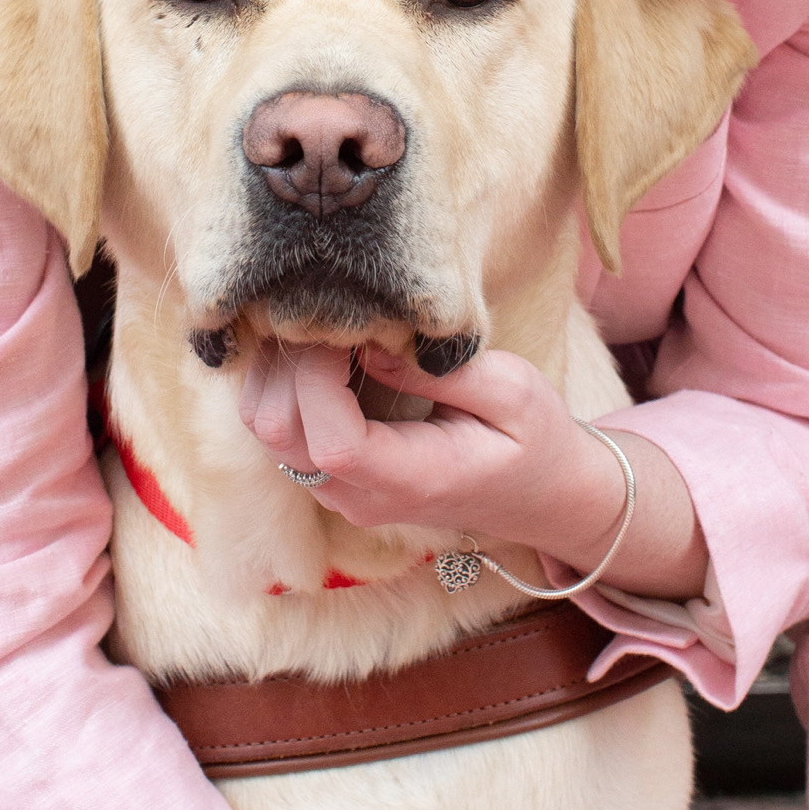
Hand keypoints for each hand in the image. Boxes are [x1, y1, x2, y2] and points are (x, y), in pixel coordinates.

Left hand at [239, 338, 707, 594]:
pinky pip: (281, 430)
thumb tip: (368, 342)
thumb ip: (438, 371)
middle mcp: (361, 497)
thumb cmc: (536, 439)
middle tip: (329, 312)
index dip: (317, 375)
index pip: (330, 440)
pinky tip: (328, 351)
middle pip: (277, 433)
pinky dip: (287, 383)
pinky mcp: (332, 475)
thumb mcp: (514, 391)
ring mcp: (340, 492)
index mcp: (412, 480)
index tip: (343, 323)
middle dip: (289, 361)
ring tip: (329, 328)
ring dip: (282, 369)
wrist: (542, 494)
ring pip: (266, 429)